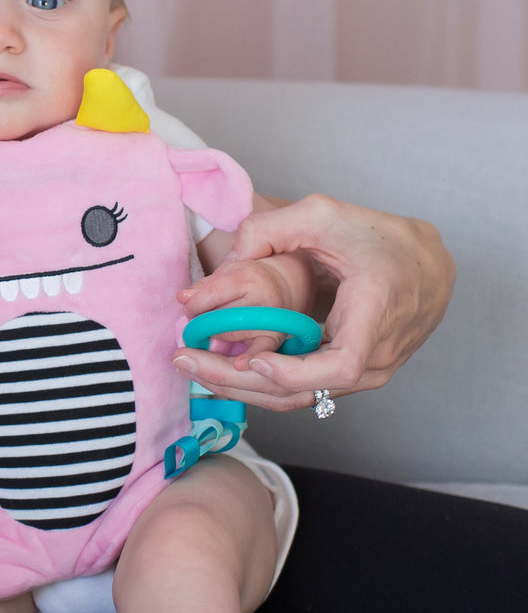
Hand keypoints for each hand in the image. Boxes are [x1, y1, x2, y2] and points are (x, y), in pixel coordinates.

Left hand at [171, 194, 454, 410]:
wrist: (426, 264)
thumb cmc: (378, 237)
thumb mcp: (324, 215)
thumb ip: (270, 228)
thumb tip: (225, 261)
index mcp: (377, 314)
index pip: (341, 366)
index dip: (295, 373)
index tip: (255, 361)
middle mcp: (377, 355)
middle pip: (305, 391)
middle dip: (237, 382)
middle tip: (184, 361)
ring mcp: (366, 373)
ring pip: (299, 397)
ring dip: (241, 388)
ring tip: (191, 366)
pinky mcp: (351, 376)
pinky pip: (304, 390)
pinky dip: (259, 384)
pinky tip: (219, 368)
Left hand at [178, 254, 311, 362]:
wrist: (281, 287)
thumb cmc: (246, 280)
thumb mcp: (224, 274)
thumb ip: (202, 287)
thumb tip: (182, 298)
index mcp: (246, 278)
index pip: (212, 294)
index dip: (194, 306)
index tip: (189, 311)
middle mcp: (262, 298)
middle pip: (220, 318)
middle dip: (202, 324)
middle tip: (197, 325)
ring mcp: (271, 320)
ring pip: (230, 337)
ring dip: (214, 337)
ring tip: (213, 331)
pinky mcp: (276, 337)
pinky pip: (261, 351)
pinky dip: (248, 358)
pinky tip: (237, 365)